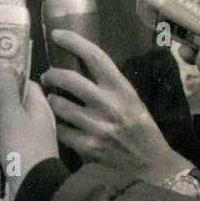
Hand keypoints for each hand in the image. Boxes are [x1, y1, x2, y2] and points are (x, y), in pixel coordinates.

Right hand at [0, 70, 58, 199]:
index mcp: (37, 108)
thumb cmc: (24, 150)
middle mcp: (32, 123)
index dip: (2, 86)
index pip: (21, 86)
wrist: (34, 193)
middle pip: (2, 111)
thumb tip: (2, 61)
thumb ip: (4, 90)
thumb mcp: (12, 117)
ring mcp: (23, 144)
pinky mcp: (15, 162)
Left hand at [42, 29, 189, 182]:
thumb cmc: (141, 130)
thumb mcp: (132, 101)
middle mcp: (109, 105)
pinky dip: (60, 127)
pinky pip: (62, 130)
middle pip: (69, 79)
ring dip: (53, 101)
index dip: (73, 42)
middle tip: (47, 75)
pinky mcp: (88, 147)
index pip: (95, 57)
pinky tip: (65, 127)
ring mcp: (97, 127)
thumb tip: (82, 68)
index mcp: (122, 89)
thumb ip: (110, 86)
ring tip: (55, 102)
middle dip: (52, 74)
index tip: (57, 34)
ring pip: (60, 105)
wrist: (151, 165)